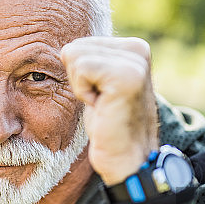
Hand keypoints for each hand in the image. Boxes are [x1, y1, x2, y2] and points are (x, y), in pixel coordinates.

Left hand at [60, 37, 158, 184]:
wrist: (126, 158)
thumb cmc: (108, 124)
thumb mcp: (99, 83)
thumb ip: (92, 60)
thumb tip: (66, 48)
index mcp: (132, 47)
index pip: (78, 45)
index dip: (80, 77)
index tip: (101, 96)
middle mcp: (137, 48)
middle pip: (73, 48)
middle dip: (78, 80)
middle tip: (101, 102)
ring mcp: (134, 61)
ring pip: (74, 56)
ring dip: (81, 88)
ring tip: (102, 104)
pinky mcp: (126, 75)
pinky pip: (80, 69)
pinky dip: (83, 93)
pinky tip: (102, 107)